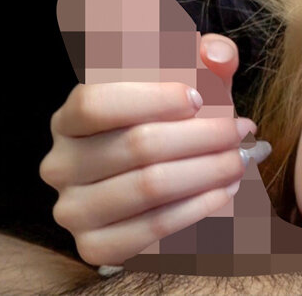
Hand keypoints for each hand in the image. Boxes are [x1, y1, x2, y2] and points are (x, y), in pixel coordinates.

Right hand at [40, 34, 253, 265]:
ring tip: (240, 160)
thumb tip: (217, 55)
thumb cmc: (177, 124)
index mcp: (71, 118)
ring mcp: (73, 209)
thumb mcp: (191, 84)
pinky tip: (226, 191)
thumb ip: (208, 57)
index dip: (151, 98)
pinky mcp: (96, 246)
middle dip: (202, 135)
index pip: (95, 102)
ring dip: (208, 171)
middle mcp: (60, 164)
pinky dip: (198, 208)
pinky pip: (153, 227)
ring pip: (150, 186)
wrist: (172, 180)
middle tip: (241, 130)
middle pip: (137, 145)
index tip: (199, 98)